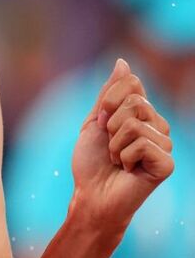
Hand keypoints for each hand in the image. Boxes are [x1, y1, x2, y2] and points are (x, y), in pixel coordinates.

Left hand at [70, 58, 174, 232]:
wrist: (91, 195)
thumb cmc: (91, 161)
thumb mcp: (94, 121)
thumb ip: (109, 93)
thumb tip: (123, 62)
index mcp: (142, 114)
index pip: (133, 83)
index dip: (110, 98)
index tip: (101, 119)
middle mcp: (158, 126)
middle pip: (135, 102)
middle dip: (110, 124)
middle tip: (109, 146)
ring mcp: (165, 145)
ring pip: (135, 124)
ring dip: (114, 144)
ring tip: (116, 160)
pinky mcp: (167, 163)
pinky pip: (142, 144)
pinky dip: (124, 157)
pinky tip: (127, 170)